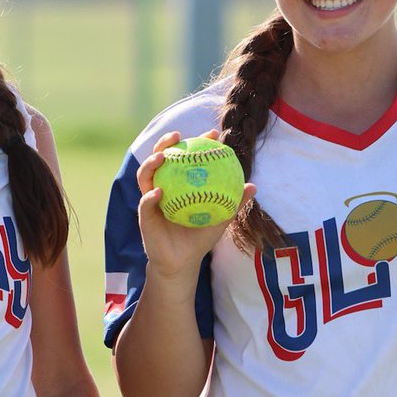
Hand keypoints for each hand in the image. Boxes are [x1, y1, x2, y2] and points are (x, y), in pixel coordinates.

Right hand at [136, 130, 256, 289]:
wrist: (182, 262)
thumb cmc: (199, 239)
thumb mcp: (220, 219)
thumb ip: (233, 202)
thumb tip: (253, 185)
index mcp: (179, 184)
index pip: (186, 157)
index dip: (197, 141)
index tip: (213, 133)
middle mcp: (162, 186)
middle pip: (159, 157)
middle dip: (165, 142)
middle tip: (178, 135)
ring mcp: (150, 199)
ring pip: (145, 175)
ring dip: (151, 163)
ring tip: (162, 157)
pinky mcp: (144, 215)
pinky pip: (145, 203)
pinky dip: (151, 196)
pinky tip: (160, 192)